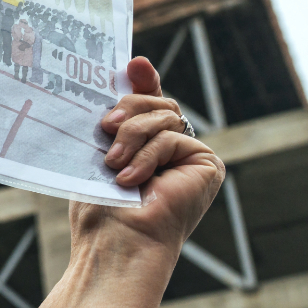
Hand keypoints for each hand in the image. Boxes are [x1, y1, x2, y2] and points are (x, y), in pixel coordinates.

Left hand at [76, 56, 223, 253]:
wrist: (115, 244)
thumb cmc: (100, 210)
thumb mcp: (100, 152)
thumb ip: (117, 117)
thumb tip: (128, 69)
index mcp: (148, 146)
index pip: (149, 102)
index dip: (144, 80)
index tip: (132, 64)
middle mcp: (173, 150)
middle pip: (157, 103)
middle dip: (128, 109)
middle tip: (106, 126)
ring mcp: (192, 157)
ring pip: (164, 116)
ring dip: (132, 137)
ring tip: (112, 165)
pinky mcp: (207, 165)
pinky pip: (172, 137)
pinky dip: (147, 157)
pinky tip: (131, 180)